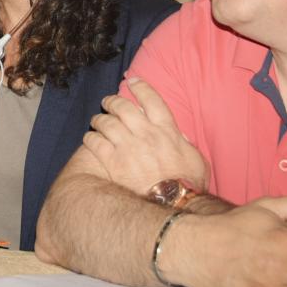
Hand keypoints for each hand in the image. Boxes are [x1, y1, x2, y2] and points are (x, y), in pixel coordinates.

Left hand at [84, 78, 206, 192]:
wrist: (173, 205)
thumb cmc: (189, 186)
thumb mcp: (196, 160)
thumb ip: (187, 146)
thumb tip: (179, 136)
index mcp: (167, 131)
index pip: (152, 100)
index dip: (141, 87)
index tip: (133, 81)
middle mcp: (146, 134)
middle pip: (123, 107)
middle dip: (113, 101)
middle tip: (108, 101)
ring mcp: (127, 146)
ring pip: (106, 122)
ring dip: (99, 119)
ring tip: (96, 120)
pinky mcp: (113, 161)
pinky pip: (95, 142)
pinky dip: (90, 138)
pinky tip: (89, 139)